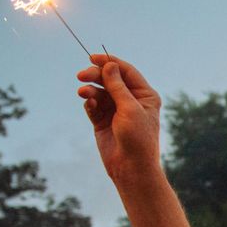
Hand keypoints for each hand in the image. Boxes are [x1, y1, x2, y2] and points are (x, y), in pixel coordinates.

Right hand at [76, 55, 161, 181]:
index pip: (126, 72)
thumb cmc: (138, 138)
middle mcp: (131, 101)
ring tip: (83, 93)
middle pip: (110, 79)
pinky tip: (88, 103)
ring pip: (99, 92)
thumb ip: (117, 86)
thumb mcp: (129, 108)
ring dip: (90, 89)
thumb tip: (109, 65)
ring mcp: (116, 111)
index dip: (110, 62)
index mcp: (145, 95)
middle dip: (96, 75)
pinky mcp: (103, 121)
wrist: (131, 168)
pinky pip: (93, 105)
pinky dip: (89, 102)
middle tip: (81, 75)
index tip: (92, 58)